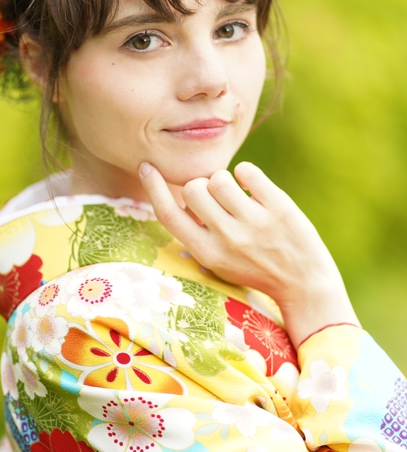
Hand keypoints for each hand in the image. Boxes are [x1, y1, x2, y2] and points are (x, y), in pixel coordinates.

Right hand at [139, 161, 357, 347]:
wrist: (304, 284)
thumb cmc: (254, 269)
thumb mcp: (216, 261)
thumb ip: (197, 233)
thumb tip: (182, 193)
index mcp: (206, 253)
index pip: (168, 214)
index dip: (152, 187)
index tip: (147, 167)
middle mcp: (228, 238)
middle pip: (192, 189)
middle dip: (199, 187)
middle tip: (216, 199)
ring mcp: (255, 223)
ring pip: (219, 178)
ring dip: (224, 180)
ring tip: (236, 195)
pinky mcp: (280, 208)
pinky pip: (247, 171)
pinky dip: (246, 173)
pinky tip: (252, 187)